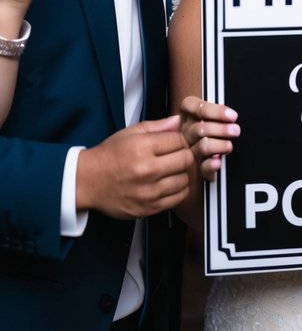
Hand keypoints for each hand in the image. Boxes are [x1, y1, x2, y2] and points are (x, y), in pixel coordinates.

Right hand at [76, 115, 193, 217]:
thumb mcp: (130, 133)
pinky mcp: (149, 209)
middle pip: (186, 159)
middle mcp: (147, 171)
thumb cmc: (109, 156)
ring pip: (184, 179)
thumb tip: (178, 121)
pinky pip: (178, 198)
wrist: (87, 182)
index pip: (179, 140)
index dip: (178, 138)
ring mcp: (149, 192)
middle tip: (174, 155)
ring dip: (181, 173)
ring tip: (170, 170)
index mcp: (142, 148)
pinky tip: (168, 183)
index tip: (172, 142)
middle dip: (183, 154)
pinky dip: (178, 190)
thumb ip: (157, 126)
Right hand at [179, 95, 239, 181]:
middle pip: (199, 129)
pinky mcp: (198, 166)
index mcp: (189, 114)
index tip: (232, 116)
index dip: (212, 110)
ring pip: (202, 146)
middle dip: (221, 129)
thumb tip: (230, 115)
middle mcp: (187, 131)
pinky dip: (211, 165)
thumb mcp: (217, 115)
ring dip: (219, 145)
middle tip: (236, 130)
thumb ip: (219, 112)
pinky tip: (219, 162)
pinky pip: (203, 167)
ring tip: (230, 145)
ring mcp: (191, 149)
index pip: (190, 106)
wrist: (218, 153)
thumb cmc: (219, 126)